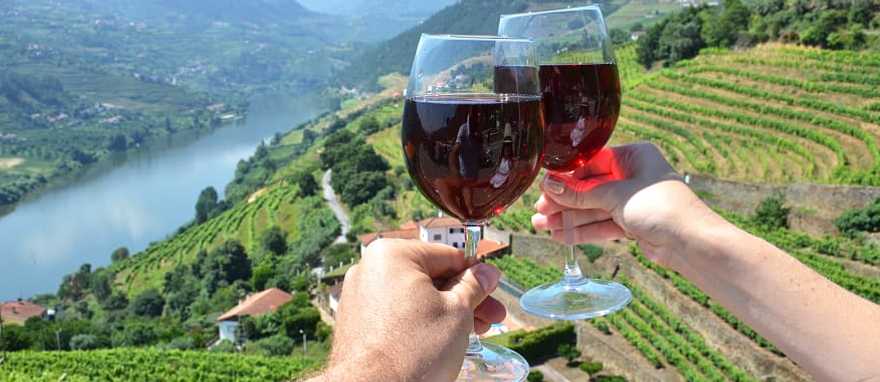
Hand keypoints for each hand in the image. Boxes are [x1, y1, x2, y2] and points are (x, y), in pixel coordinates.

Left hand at [314, 239, 505, 381]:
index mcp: (392, 255)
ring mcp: (360, 296)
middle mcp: (370, 269)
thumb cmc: (414, 350)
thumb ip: (474, 287)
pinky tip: (442, 340)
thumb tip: (487, 272)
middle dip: (464, 298)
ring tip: (473, 332)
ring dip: (446, 312)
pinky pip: (396, 313)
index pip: (448, 256)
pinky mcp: (357, 321)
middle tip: (491, 317)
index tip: (492, 289)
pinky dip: (420, 322)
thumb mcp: (458, 312)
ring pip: (415, 297)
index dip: (475, 274)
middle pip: (431, 277)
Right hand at [532, 143, 721, 267]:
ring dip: (568, 218)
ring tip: (541, 225)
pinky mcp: (632, 224)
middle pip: (590, 188)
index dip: (567, 178)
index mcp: (634, 156)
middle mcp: (633, 175)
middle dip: (564, 201)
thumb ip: (580, 193)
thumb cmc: (661, 207)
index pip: (591, 163)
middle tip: (539, 210)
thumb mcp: (616, 195)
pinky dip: (583, 230)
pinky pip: (602, 224)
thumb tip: (548, 186)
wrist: (691, 242)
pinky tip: (560, 235)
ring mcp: (632, 201)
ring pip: (593, 208)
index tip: (544, 188)